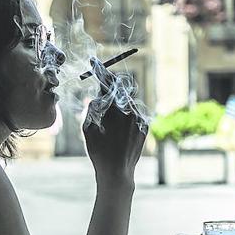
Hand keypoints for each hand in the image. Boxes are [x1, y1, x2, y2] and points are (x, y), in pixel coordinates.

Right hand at [83, 58, 145, 182]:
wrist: (117, 172)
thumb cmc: (99, 151)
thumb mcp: (89, 127)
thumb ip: (93, 107)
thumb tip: (97, 96)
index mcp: (116, 109)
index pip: (108, 84)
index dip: (101, 72)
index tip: (96, 63)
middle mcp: (131, 111)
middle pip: (120, 91)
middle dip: (110, 89)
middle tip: (101, 92)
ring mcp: (140, 119)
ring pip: (128, 102)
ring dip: (118, 103)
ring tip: (109, 118)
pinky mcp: (145, 127)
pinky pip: (134, 114)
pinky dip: (126, 114)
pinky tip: (118, 127)